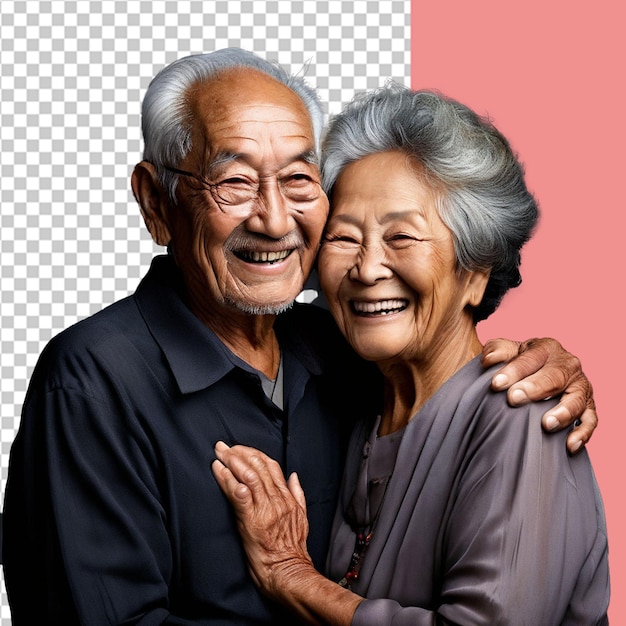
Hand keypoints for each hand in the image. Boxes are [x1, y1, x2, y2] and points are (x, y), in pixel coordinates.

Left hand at [211, 442, 313, 598]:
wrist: (289, 573)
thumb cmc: (292, 550)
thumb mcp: (302, 517)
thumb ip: (297, 494)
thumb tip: (293, 476)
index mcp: (287, 498)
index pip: (271, 466)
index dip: (254, 453)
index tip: (240, 447)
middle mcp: (277, 500)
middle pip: (258, 466)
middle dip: (239, 453)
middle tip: (223, 446)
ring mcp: (265, 510)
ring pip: (249, 476)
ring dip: (232, 462)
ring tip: (219, 455)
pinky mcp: (252, 521)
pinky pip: (238, 495)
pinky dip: (227, 480)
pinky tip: (218, 471)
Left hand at [482, 338, 596, 453]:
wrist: (535, 373)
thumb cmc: (518, 363)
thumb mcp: (507, 352)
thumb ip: (497, 351)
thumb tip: (489, 360)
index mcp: (546, 348)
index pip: (530, 359)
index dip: (513, 371)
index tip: (496, 384)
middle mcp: (568, 364)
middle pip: (554, 377)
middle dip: (535, 388)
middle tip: (514, 399)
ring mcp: (581, 386)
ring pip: (577, 399)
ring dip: (563, 412)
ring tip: (546, 424)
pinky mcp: (588, 406)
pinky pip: (590, 420)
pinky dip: (583, 433)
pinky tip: (569, 445)